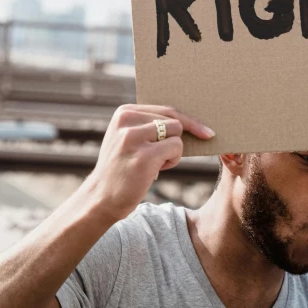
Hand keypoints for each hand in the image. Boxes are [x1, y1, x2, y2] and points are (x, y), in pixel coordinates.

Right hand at [81, 104, 214, 222]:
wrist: (101, 198)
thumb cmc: (122, 167)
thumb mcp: (128, 138)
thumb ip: (149, 125)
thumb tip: (188, 120)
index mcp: (124, 112)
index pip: (165, 109)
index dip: (188, 120)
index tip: (206, 131)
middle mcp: (127, 120)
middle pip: (174, 120)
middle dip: (176, 140)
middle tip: (162, 157)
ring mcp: (134, 137)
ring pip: (177, 133)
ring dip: (174, 151)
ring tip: (155, 163)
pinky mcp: (144, 155)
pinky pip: (176, 148)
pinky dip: (173, 160)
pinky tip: (156, 170)